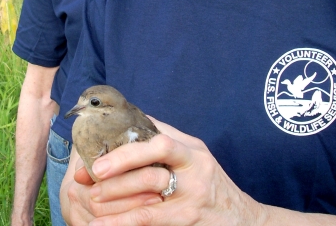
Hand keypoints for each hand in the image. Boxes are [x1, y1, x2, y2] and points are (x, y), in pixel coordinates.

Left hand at [79, 118, 265, 225]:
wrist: (243, 220)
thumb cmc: (211, 183)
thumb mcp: (196, 156)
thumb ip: (169, 140)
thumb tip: (133, 120)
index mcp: (192, 148)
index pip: (159, 137)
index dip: (128, 143)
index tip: (102, 149)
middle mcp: (194, 167)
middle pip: (153, 160)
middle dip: (118, 166)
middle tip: (93, 174)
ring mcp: (193, 195)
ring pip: (148, 192)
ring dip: (116, 196)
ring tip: (92, 199)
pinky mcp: (188, 219)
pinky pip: (149, 219)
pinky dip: (122, 222)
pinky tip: (101, 225)